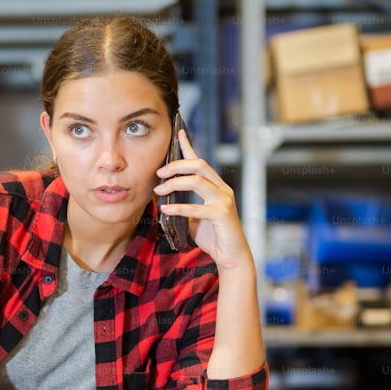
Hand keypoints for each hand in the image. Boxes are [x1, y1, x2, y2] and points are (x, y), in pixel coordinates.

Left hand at [154, 130, 254, 272]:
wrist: (231, 257)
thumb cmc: (214, 237)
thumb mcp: (196, 219)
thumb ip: (185, 208)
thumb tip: (165, 203)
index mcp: (216, 187)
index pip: (200, 161)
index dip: (188, 146)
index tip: (178, 133)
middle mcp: (222, 189)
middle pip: (199, 165)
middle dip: (177, 165)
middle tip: (159, 172)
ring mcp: (223, 200)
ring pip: (198, 181)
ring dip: (175, 184)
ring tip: (159, 190)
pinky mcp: (222, 214)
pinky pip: (196, 207)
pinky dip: (178, 208)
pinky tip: (165, 210)